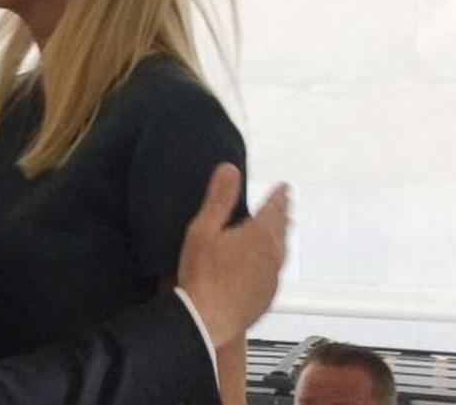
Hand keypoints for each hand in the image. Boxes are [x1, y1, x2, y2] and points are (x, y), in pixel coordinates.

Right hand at [178, 163, 289, 349]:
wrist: (207, 318)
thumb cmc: (202, 273)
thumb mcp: (203, 229)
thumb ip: (219, 199)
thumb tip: (230, 168)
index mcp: (258, 235)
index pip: (274, 210)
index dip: (279, 197)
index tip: (284, 188)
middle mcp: (272, 255)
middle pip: (281, 231)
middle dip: (283, 216)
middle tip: (285, 206)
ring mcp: (271, 278)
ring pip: (281, 252)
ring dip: (281, 238)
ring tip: (280, 232)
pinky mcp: (266, 297)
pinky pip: (274, 272)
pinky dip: (273, 261)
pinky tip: (266, 265)